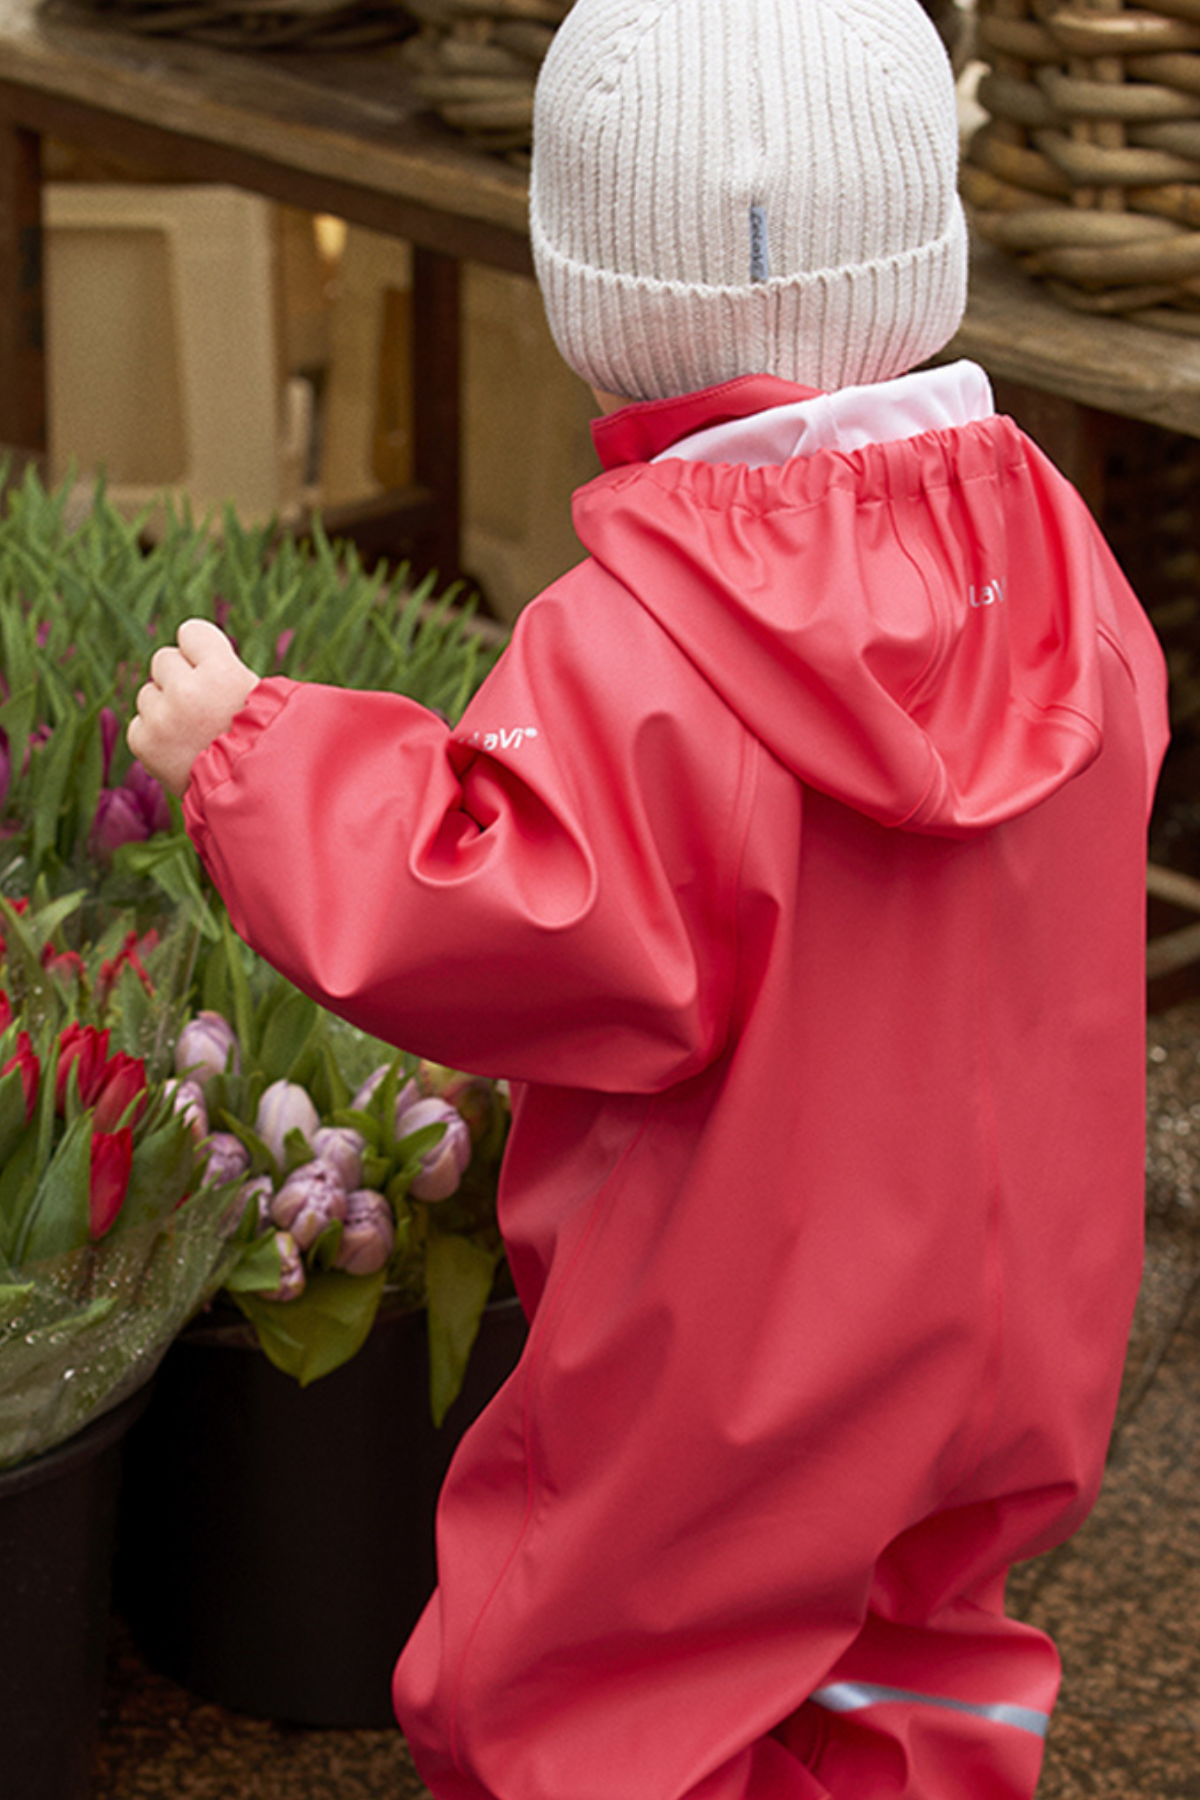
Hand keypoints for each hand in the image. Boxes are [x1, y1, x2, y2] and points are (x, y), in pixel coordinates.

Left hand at [127, 619, 258, 796]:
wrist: (255, 802)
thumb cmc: (268, 746)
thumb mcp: (264, 698)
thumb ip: (223, 667)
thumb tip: (187, 641)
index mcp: (222, 673)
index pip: (190, 632)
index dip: (203, 653)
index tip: (215, 674)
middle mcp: (186, 692)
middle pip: (164, 660)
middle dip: (181, 680)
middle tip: (207, 710)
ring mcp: (161, 719)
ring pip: (148, 692)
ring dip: (166, 708)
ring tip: (196, 735)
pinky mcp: (142, 742)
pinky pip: (139, 723)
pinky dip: (156, 736)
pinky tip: (181, 752)